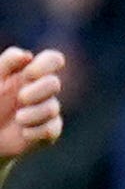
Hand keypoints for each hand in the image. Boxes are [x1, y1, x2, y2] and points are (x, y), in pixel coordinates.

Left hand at [0, 46, 51, 172]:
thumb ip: (6, 63)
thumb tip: (27, 56)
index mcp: (29, 74)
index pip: (53, 60)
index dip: (47, 64)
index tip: (30, 74)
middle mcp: (41, 91)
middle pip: (55, 83)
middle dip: (38, 91)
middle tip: (21, 98)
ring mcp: (46, 111)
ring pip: (53, 108)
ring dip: (34, 114)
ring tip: (18, 119)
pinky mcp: (48, 131)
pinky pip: (52, 129)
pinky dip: (36, 131)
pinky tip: (24, 133)